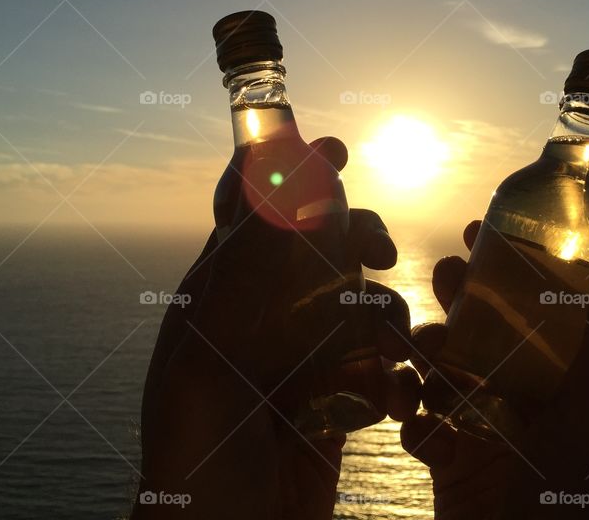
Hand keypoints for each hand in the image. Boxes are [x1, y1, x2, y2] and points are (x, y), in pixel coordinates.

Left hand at [132, 137, 419, 519]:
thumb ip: (248, 259)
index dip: (287, 168)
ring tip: (389, 339)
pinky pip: (374, 364)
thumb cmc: (198, 443)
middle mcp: (259, 317)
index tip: (332, 145)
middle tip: (380, 246)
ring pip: (355, 302)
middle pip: (318, 246)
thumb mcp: (212, 342)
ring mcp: (298, 359)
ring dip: (380, 313)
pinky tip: (390, 396)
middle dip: (354, 236)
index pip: (250, 209)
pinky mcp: (332, 402)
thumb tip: (278, 169)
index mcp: (217, 293)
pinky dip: (390, 372)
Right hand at [402, 220, 588, 518]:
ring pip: (439, 362)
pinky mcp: (444, 450)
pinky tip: (415, 421)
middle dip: (457, 294)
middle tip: (446, 270)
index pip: (535, 304)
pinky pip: (415, 414)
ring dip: (423, 350)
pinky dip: (408, 413)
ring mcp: (479, 420)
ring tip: (416, 348)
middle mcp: (520, 391)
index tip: (483, 231)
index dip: (509, 263)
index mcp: (561, 376)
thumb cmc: (565, 489)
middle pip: (480, 324)